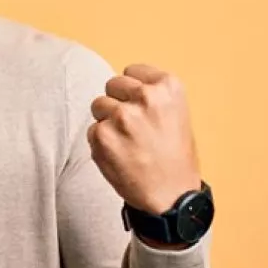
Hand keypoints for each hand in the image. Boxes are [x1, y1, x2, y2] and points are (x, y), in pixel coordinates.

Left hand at [87, 64, 200, 214]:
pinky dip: (101, 143)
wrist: (171, 197)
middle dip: (118, 103)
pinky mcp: (102, 135)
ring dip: (107, 122)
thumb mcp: (175, 113)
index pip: (132, 71)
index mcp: (168, 87)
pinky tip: (120, 156)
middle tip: (134, 128)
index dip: (133, 91)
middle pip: (111, 85)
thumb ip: (151, 94)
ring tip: (128, 142)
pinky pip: (92, 130)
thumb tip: (121, 84)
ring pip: (98, 105)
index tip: (143, 108)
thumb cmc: (173, 156)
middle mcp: (146, 97)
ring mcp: (122, 116)